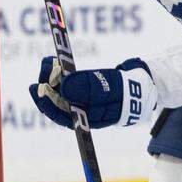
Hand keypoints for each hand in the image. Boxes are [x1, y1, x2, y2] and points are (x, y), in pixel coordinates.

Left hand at [29, 57, 158, 128]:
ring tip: (48, 62)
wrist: (143, 87)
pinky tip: (55, 63)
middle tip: (44, 67)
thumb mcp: (112, 86)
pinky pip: (67, 86)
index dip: (47, 103)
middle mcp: (84, 114)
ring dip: (52, 78)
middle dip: (48, 86)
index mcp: (90, 119)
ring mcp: (84, 103)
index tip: (38, 87)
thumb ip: (90, 87)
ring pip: (61, 94)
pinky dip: (60, 75)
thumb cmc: (128, 89)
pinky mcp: (85, 93)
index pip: (62, 115)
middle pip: (58, 104)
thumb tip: (63, 87)